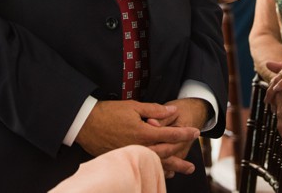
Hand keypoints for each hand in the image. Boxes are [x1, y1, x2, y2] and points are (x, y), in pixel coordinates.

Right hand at [75, 101, 199, 176]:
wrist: (85, 124)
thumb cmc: (109, 113)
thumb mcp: (133, 107)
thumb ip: (155, 110)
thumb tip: (173, 111)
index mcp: (144, 133)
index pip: (170, 135)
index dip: (184, 133)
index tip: (196, 132)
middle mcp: (139, 147)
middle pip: (165, 155)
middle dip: (180, 158)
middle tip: (192, 166)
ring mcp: (131, 155)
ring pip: (155, 164)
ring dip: (169, 168)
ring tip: (179, 173)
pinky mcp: (123, 159)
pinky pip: (142, 167)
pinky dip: (153, 170)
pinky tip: (159, 173)